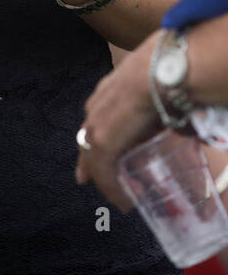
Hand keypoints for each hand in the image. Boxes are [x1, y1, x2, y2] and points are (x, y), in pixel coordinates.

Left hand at [74, 30, 162, 208]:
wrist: (159, 72)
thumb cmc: (165, 77)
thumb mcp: (159, 95)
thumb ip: (166, 114)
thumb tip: (187, 130)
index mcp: (106, 93)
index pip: (94, 120)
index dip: (94, 137)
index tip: (92, 148)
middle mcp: (95, 109)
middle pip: (87, 140)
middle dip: (88, 161)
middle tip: (87, 179)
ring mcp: (95, 125)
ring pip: (94, 160)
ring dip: (105, 181)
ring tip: (119, 198)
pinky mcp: (102, 142)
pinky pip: (104, 173)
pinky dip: (113, 189)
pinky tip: (122, 202)